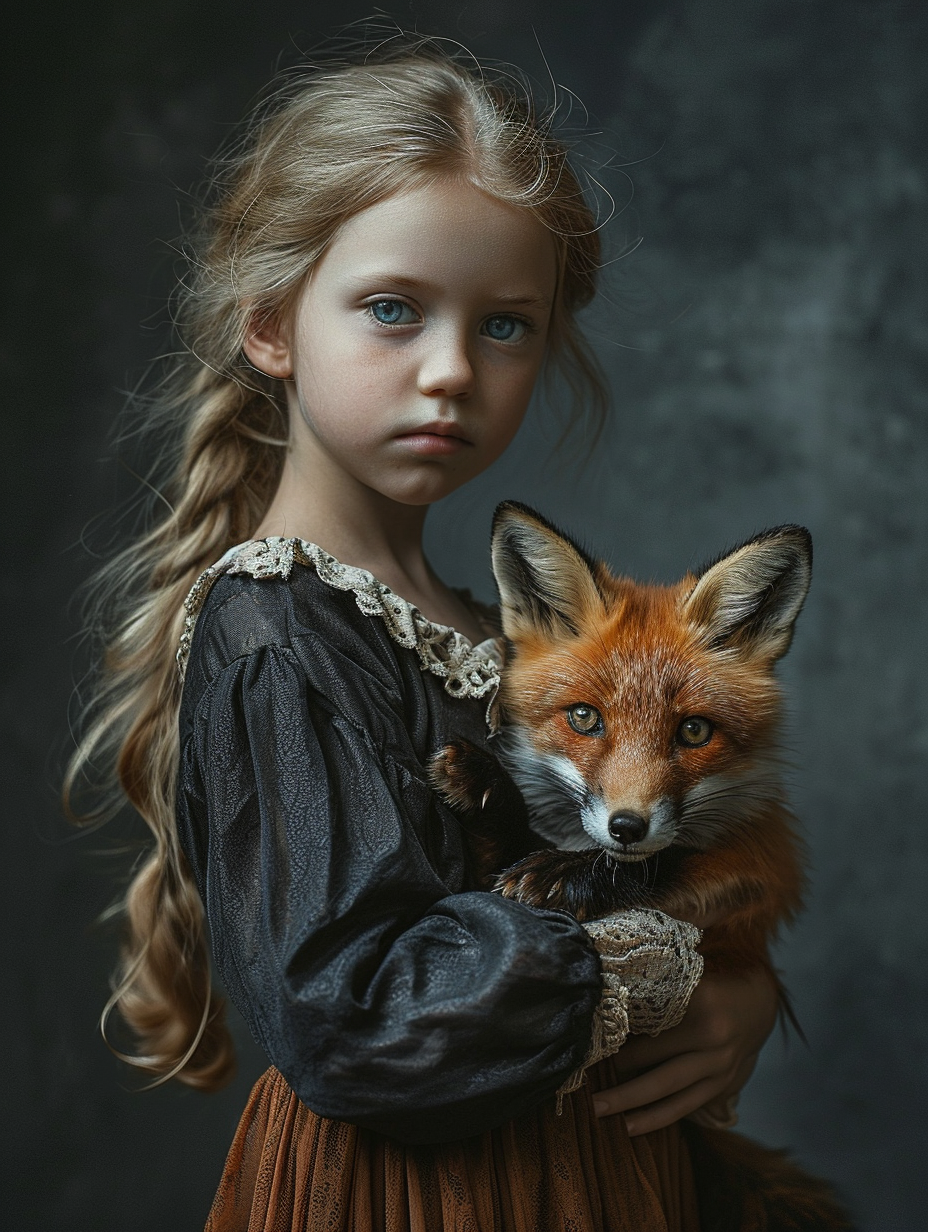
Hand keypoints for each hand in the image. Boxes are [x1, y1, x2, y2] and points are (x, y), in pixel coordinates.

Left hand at [592, 966, 778, 1135]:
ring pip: (670, 1091)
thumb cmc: (709, 982)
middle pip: (658, 1063)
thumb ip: (654, 988)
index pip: (650, 1023)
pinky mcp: (723, 1085)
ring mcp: (720, 1065)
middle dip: (620, 1081)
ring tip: (601, 1112)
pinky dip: (658, 1117)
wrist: (758, 1002)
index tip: (588, 1045)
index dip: (618, 1034)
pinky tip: (632, 1126)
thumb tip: (604, 1003)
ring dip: (633, 1105)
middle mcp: (713, 1037)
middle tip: (586, 1091)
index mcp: (701, 1002)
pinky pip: (686, 1106)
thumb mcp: (686, 976)